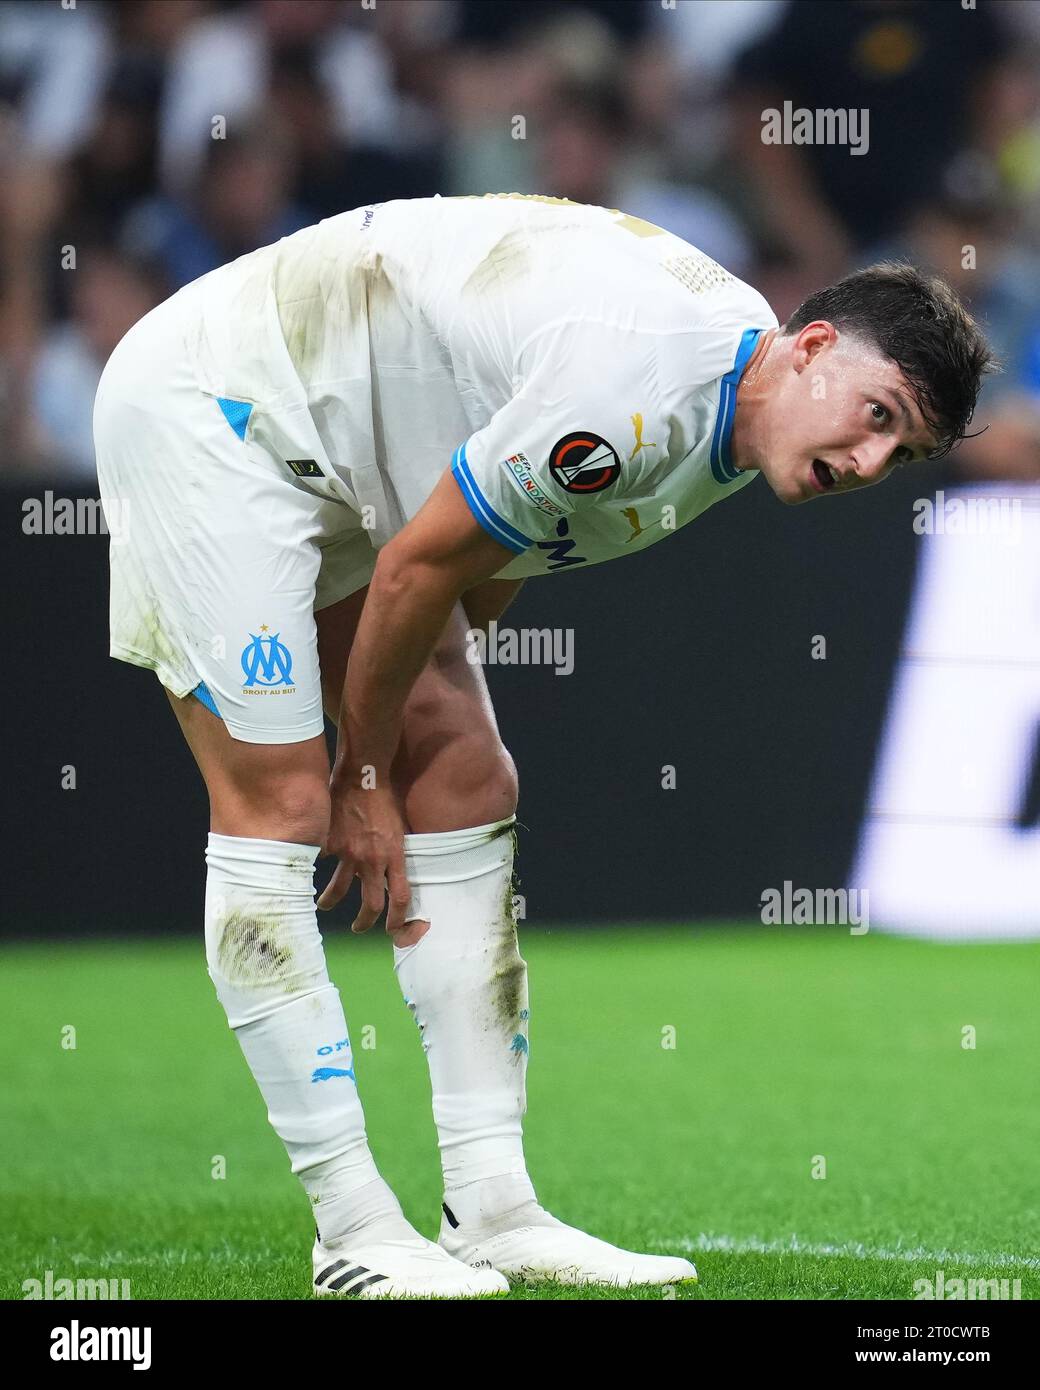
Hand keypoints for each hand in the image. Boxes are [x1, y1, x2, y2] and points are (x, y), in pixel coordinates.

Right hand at [318, 778, 410, 934]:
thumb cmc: (385, 798)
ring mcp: (350, 853)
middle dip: (364, 923)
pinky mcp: (330, 843)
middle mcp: (373, 859)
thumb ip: (394, 852)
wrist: (364, 776)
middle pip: (371, 905)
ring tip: (325, 905)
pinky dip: (317, 865)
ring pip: (338, 891)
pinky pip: (321, 862)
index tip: (393, 930)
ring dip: (331, 902)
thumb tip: (390, 871)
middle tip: (358, 928)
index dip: (399, 919)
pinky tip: (311, 865)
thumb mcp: (399, 828)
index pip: (400, 897)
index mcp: (394, 855)